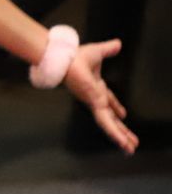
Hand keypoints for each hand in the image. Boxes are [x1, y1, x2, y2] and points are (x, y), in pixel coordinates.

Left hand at [63, 38, 137, 153]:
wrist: (63, 58)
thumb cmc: (74, 55)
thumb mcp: (97, 52)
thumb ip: (108, 49)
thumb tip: (118, 43)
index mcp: (96, 87)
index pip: (108, 100)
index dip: (116, 107)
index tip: (123, 114)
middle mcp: (95, 97)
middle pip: (111, 117)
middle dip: (120, 128)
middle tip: (130, 141)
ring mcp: (94, 102)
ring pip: (110, 124)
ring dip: (120, 136)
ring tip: (129, 150)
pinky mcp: (94, 104)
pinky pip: (107, 122)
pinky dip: (115, 132)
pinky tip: (123, 142)